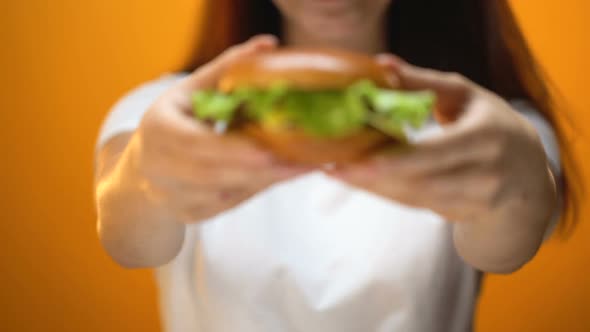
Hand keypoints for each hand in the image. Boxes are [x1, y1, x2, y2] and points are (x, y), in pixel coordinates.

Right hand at [125, 35, 309, 222]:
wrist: (143, 165)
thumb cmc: (176, 118)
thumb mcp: (193, 89)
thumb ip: (227, 69)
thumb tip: (269, 44)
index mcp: (158, 130)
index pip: (196, 144)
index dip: (233, 150)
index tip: (270, 151)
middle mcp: (158, 168)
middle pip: (216, 174)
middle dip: (263, 170)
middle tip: (305, 161)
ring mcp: (172, 197)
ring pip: (227, 194)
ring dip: (266, 181)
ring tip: (303, 167)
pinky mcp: (189, 214)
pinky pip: (230, 205)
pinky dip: (257, 189)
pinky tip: (281, 176)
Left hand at [329, 54, 556, 227]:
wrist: (526, 172)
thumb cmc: (489, 122)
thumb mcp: (464, 95)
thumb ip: (423, 82)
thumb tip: (381, 66)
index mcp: (487, 138)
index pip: (437, 152)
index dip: (396, 159)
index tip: (356, 160)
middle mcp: (486, 175)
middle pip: (419, 181)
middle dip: (372, 177)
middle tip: (332, 167)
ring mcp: (475, 201)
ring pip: (413, 197)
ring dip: (373, 186)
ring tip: (338, 173)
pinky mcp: (461, 214)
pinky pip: (416, 205)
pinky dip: (386, 192)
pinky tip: (362, 181)